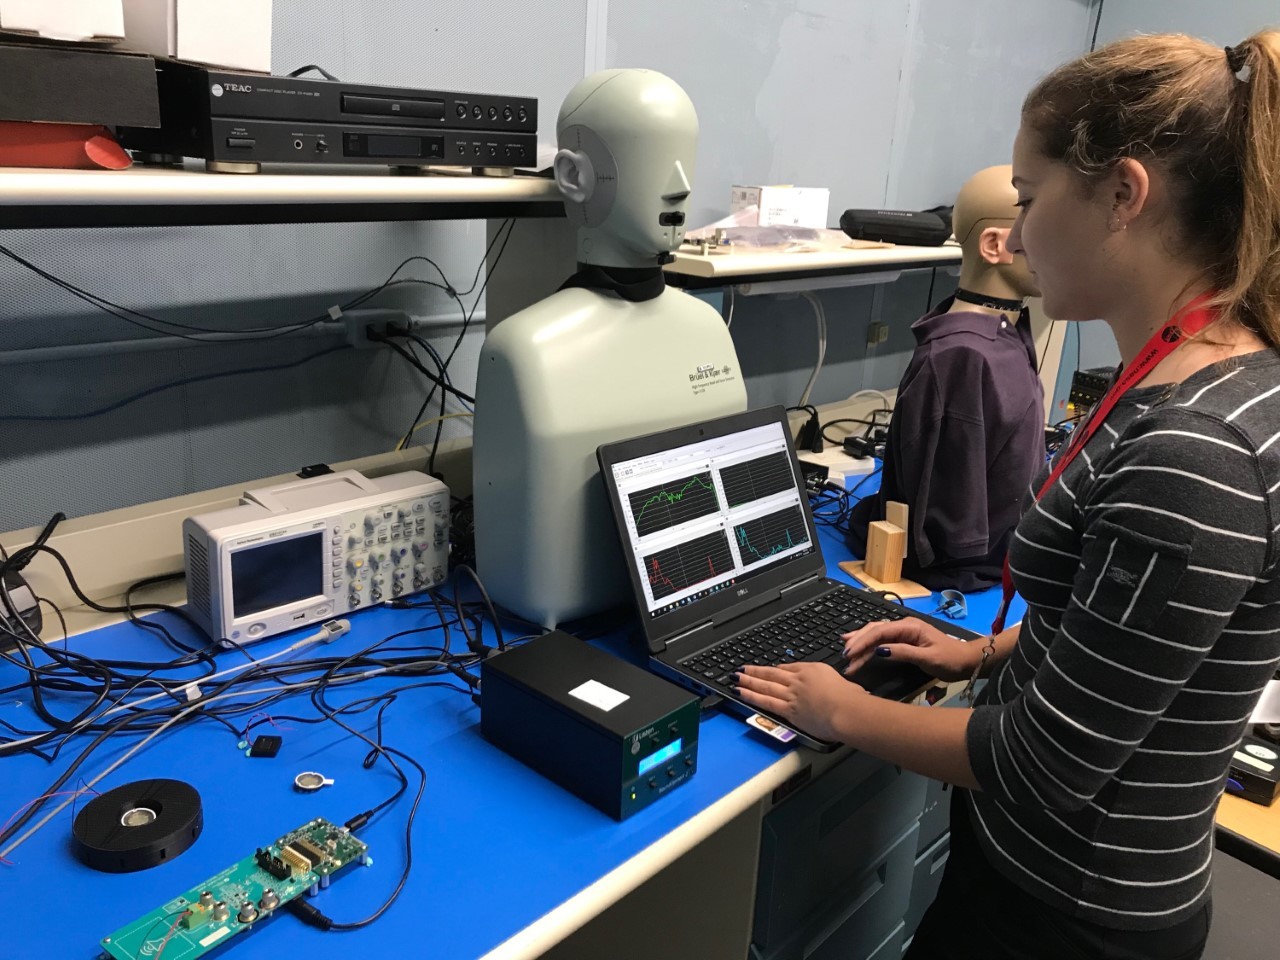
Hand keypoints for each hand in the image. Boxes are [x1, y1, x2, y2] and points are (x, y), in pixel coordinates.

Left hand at [735, 662, 864, 742]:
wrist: (846, 710)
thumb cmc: (851, 699)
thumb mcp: (845, 683)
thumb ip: (836, 685)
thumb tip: (842, 689)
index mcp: (812, 670)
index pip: (790, 668)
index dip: (776, 669)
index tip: (768, 669)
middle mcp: (799, 680)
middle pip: (773, 673)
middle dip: (756, 671)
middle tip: (742, 668)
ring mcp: (791, 694)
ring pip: (765, 685)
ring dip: (748, 681)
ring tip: (735, 678)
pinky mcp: (788, 710)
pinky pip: (765, 702)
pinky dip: (751, 696)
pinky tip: (740, 692)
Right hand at [841, 619, 979, 681]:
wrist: (966, 661)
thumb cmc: (950, 659)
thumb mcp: (928, 658)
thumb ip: (903, 653)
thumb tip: (879, 650)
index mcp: (909, 627)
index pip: (880, 632)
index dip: (862, 642)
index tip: (850, 653)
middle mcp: (904, 625)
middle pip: (875, 630)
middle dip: (858, 642)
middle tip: (844, 655)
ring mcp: (903, 632)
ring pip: (876, 634)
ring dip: (861, 642)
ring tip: (845, 649)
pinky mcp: (904, 639)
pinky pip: (882, 640)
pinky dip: (869, 644)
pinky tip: (859, 646)